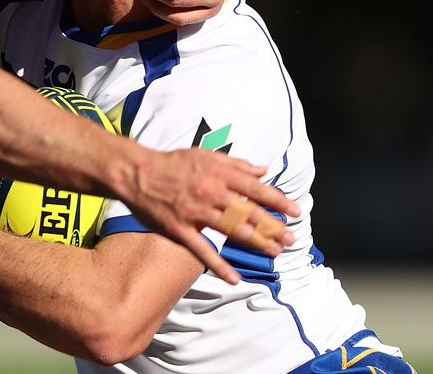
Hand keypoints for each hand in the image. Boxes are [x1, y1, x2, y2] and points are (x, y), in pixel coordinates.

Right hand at [131, 147, 298, 284]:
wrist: (137, 172)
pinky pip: (203, 250)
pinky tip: (235, 278)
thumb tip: (263, 170)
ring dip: (256, 242)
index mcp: (218, 173)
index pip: (256, 188)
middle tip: (290, 239)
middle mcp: (211, 192)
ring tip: (273, 252)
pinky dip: (219, 266)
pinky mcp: (180, 229)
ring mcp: (195, 212)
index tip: (295, 212)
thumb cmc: (172, 162)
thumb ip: (236, 163)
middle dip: (273, 226)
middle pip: (249, 212)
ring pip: (232, 230)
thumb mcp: (205, 154)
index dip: (278, 201)